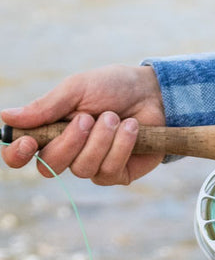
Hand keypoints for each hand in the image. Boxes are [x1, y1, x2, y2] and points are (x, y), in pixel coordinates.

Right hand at [1, 64, 165, 185]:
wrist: (155, 91)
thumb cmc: (114, 86)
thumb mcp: (79, 87)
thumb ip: (46, 105)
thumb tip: (6, 116)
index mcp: (52, 130)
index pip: (22, 154)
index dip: (17, 154)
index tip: (27, 143)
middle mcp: (68, 151)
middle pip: (49, 166)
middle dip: (70, 141)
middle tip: (88, 118)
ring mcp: (92, 165)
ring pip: (81, 168)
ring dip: (102, 138)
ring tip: (115, 117)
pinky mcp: (116, 173)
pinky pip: (108, 170)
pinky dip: (121, 144)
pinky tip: (132, 128)